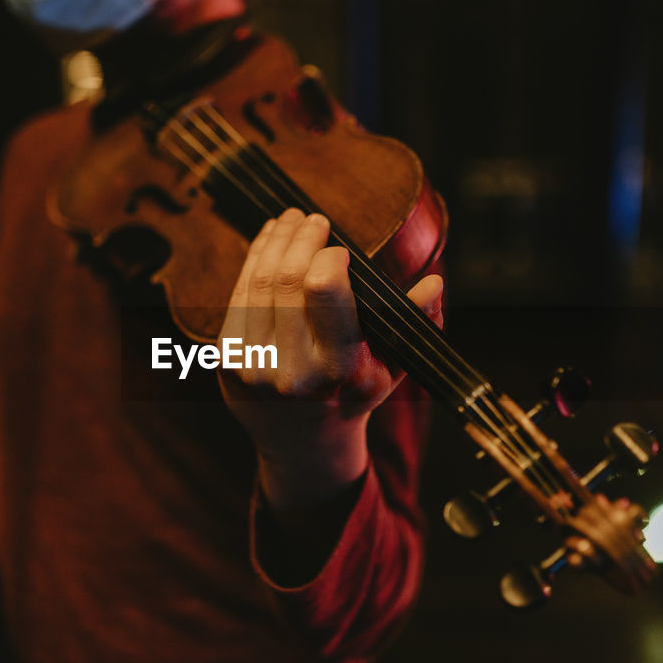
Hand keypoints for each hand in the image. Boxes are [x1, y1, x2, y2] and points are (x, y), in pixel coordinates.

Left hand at [219, 209, 443, 510]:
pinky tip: (270, 241)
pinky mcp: (227, 358)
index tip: (339, 247)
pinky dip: (254, 260)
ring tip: (292, 221)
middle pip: (287, 279)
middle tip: (315, 219)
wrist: (301, 442)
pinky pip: (238, 295)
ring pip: (259, 282)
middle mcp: (291, 370)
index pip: (323, 291)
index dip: (328, 257)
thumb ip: (416, 324)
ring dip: (276, 241)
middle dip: (301, 239)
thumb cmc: (354, 394)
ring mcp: (253, 365)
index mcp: (338, 371)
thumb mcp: (394, 366)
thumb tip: (434, 283)